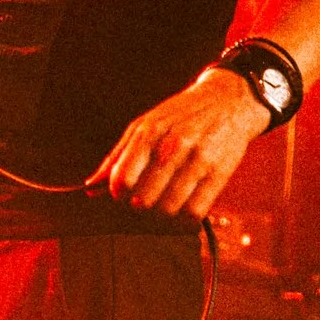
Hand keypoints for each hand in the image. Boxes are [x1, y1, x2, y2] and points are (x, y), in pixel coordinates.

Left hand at [91, 68, 272, 221]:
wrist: (229, 101)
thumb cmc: (181, 114)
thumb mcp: (145, 124)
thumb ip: (117, 156)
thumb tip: (91, 186)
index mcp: (150, 132)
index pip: (122, 178)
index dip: (117, 193)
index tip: (122, 193)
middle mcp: (173, 146)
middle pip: (143, 200)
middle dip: (138, 205)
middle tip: (144, 198)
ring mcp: (198, 161)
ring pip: (168, 210)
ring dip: (160, 214)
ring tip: (163, 202)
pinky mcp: (219, 175)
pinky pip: (194, 213)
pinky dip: (184, 218)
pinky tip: (182, 207)